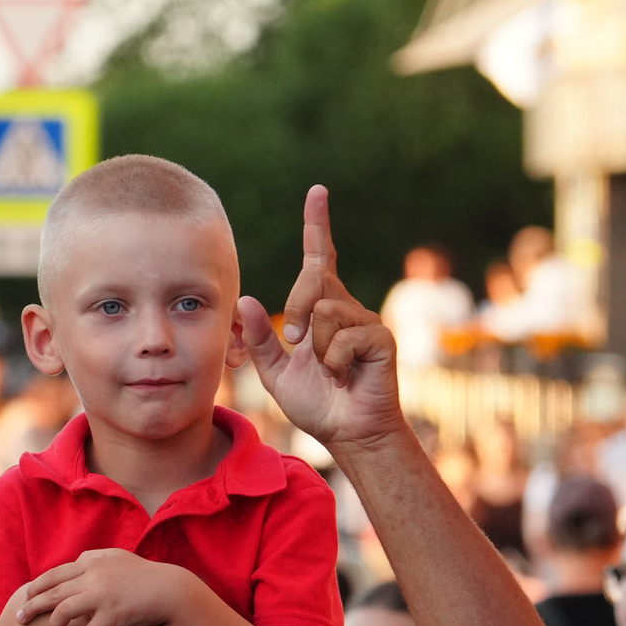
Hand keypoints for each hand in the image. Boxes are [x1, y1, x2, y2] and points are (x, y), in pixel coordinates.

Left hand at [16, 551, 197, 625]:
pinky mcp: (113, 614)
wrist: (170, 589)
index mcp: (91, 562)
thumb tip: (77, 559)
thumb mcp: (117, 558)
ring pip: (64, 612)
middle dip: (32, 607)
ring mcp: (102, 595)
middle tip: (19, 618)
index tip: (26, 596)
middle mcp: (92, 576)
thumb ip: (95, 558)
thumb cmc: (144, 576)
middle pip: (52, 593)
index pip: (54, 574)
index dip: (38, 586)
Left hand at [236, 186, 402, 453]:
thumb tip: (245, 300)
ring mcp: (366, 321)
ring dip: (317, 348)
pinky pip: (343, 337)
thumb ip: (260, 338)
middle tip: (298, 342)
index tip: (317, 192)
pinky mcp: (381, 338)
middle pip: (312, 279)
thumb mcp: (276, 372)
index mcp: (321, 309)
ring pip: (325, 312)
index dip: (317, 225)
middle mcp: (346, 307)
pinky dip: (335, 361)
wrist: (348, 433)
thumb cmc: (317, 403)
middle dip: (295, 309)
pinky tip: (346, 376)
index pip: (318, 259)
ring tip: (331, 370)